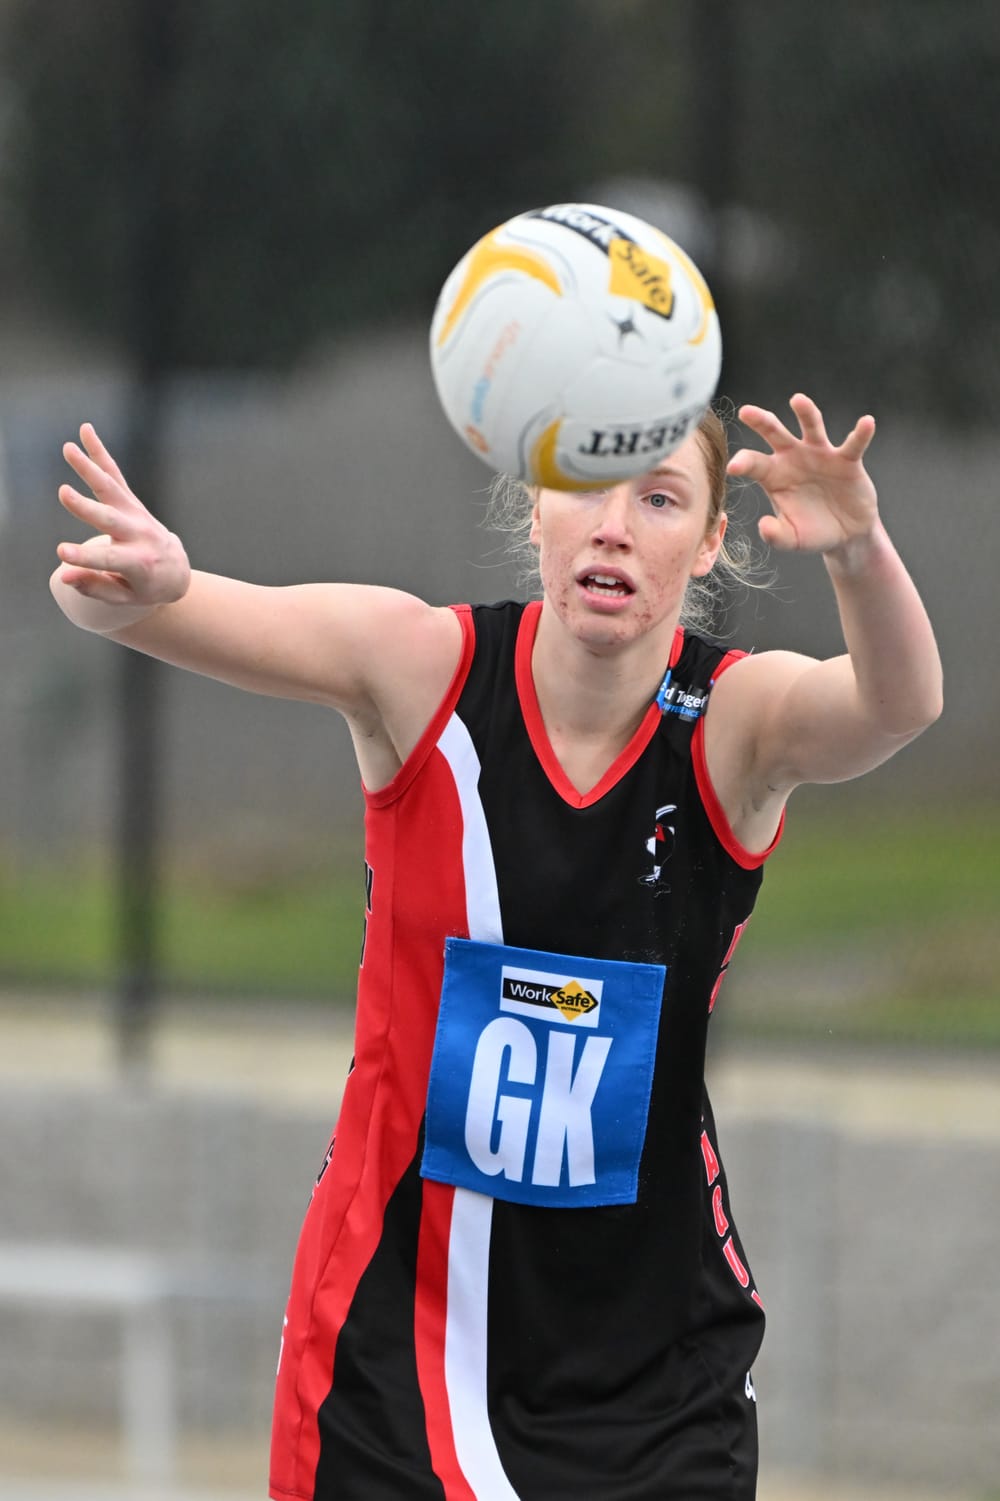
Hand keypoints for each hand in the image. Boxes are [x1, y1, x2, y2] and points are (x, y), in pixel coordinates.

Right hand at [56, 425, 190, 606]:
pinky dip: (100, 453)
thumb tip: (65, 574)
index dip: (85, 558)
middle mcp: (139, 535)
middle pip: (110, 519)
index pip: (109, 561)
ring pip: (111, 489)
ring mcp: (136, 514)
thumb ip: (95, 586)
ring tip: (68, 449)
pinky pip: (115, 475)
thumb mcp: (124, 596)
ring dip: (90, 468)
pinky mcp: (132, 502)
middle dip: (85, 508)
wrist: (175, 570)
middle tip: (63, 493)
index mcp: (139, 563)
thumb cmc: (145, 587)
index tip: (62, 554)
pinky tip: (85, 431)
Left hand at [727, 393, 877, 555]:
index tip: (734, 466)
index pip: (754, 464)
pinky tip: (867, 423)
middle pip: (775, 433)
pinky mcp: (847, 460)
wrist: (846, 535)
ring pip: (811, 428)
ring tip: (797, 400)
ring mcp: (820, 455)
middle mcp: (794, 458)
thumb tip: (763, 526)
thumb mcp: (792, 539)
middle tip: (746, 412)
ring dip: (805, 413)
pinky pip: (854, 444)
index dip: (744, 463)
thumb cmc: (813, 532)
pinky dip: (861, 433)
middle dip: (761, 422)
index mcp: (774, 476)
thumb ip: (776, 536)